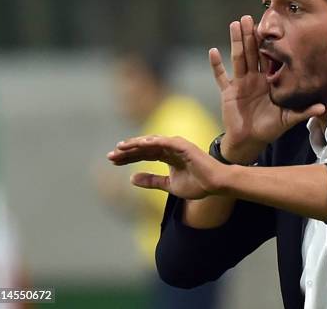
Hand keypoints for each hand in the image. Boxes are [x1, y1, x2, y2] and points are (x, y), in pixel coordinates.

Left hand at [106, 135, 229, 199]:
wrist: (216, 185)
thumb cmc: (198, 184)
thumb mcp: (169, 185)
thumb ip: (152, 181)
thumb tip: (131, 179)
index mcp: (167, 156)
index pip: (144, 154)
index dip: (128, 157)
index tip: (112, 161)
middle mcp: (170, 148)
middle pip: (144, 147)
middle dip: (127, 151)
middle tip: (110, 156)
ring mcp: (177, 145)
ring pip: (151, 142)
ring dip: (135, 144)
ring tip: (119, 148)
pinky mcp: (183, 146)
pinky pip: (164, 142)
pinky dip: (152, 142)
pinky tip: (139, 144)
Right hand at [210, 15, 324, 162]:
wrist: (250, 141)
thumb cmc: (269, 129)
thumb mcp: (288, 119)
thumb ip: (303, 112)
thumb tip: (322, 107)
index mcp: (269, 81)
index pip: (268, 58)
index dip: (268, 44)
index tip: (269, 28)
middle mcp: (254, 78)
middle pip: (251, 52)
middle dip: (250, 35)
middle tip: (249, 18)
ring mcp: (240, 83)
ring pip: (237, 58)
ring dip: (236, 42)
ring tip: (234, 25)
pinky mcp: (228, 92)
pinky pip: (220, 77)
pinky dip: (216, 66)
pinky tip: (212, 52)